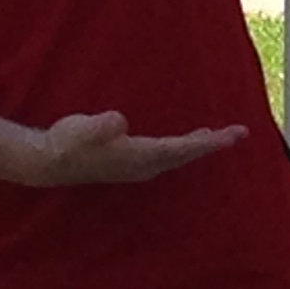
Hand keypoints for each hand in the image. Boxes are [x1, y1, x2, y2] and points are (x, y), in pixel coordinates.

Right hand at [20, 111, 248, 186]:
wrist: (49, 161)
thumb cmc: (67, 142)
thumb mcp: (81, 129)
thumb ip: (100, 126)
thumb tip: (119, 122)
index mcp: (139, 155)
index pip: (182, 149)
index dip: (209, 143)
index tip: (233, 136)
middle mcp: (144, 165)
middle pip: (186, 155)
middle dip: (212, 144)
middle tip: (240, 133)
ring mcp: (138, 167)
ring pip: (177, 156)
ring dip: (198, 147)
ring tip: (218, 136)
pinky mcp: (131, 163)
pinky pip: (166, 155)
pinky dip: (182, 148)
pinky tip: (185, 142)